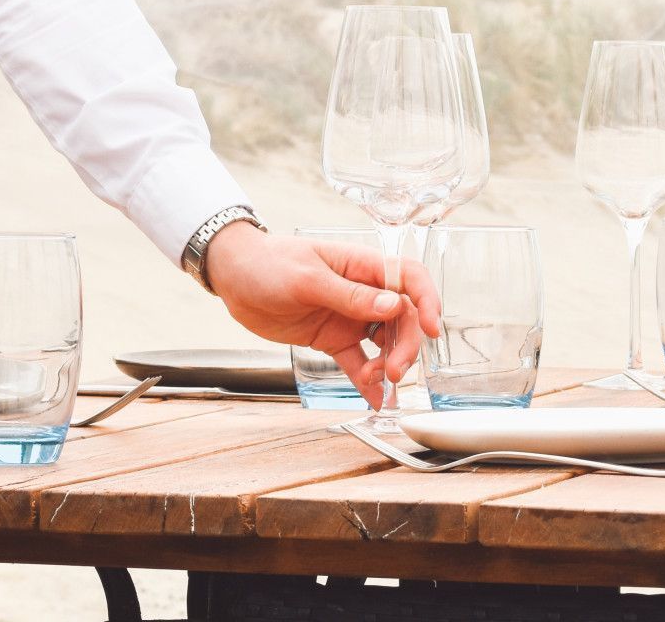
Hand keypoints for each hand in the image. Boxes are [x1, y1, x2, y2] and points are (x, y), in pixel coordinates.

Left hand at [203, 224, 441, 406]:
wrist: (234, 277)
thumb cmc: (268, 264)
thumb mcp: (307, 278)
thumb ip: (350, 295)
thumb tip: (392, 305)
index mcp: (362, 266)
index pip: (409, 279)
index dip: (427, 302)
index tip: (430, 329)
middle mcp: (363, 292)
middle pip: (402, 319)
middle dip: (405, 346)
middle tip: (394, 370)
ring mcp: (350, 317)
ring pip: (386, 343)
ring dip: (388, 364)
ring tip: (375, 381)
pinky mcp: (333, 339)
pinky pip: (358, 361)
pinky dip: (369, 380)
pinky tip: (376, 400)